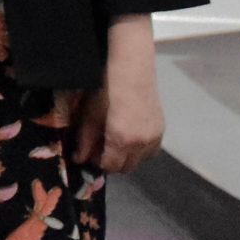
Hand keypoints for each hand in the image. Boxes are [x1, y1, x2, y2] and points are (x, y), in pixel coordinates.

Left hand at [73, 14, 163, 174]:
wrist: (132, 72)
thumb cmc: (106, 90)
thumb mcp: (90, 114)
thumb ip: (85, 140)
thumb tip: (78, 159)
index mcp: (122, 140)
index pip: (110, 166)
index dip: (98, 163)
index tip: (90, 156)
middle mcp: (141, 144)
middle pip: (126, 167)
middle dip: (112, 163)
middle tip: (101, 150)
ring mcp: (154, 138)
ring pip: (139, 161)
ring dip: (127, 158)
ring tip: (115, 143)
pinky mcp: (161, 132)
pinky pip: (150, 152)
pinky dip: (140, 151)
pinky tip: (130, 138)